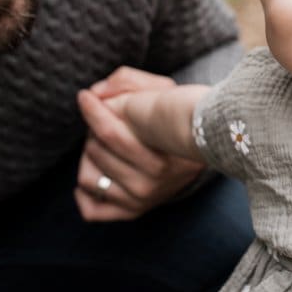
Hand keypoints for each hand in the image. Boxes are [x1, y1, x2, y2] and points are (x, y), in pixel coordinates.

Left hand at [75, 67, 205, 221]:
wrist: (207, 144)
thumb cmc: (176, 111)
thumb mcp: (161, 88)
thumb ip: (127, 81)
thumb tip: (95, 94)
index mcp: (166, 151)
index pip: (113, 135)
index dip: (94, 111)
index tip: (85, 96)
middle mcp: (156, 179)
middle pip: (97, 151)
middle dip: (95, 130)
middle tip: (108, 121)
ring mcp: (144, 198)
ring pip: (88, 177)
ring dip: (89, 155)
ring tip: (103, 143)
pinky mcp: (134, 211)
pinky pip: (92, 209)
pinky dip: (84, 192)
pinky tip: (95, 171)